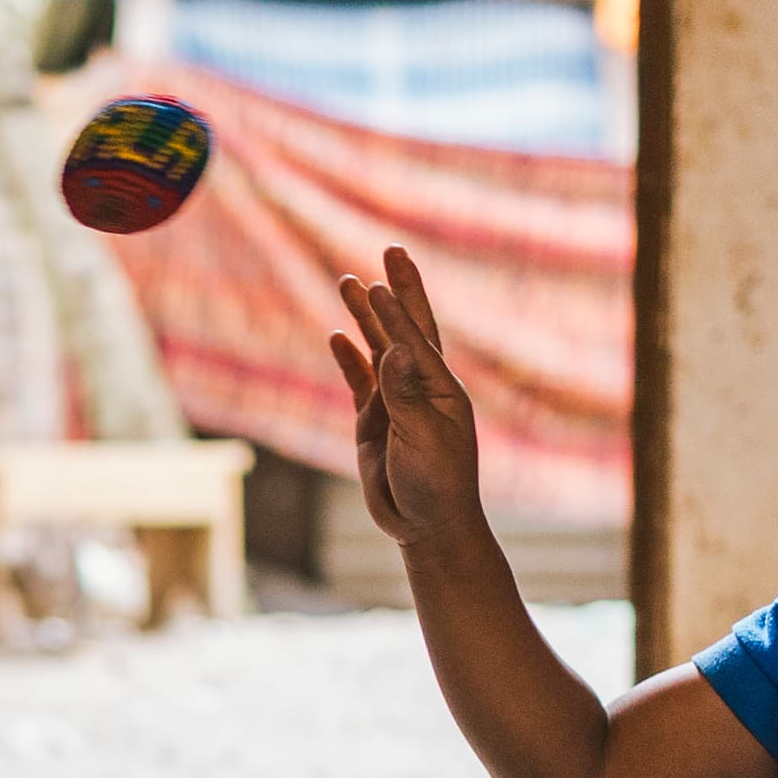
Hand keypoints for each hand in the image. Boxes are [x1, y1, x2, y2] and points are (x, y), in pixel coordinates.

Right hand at [326, 245, 485, 547]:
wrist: (428, 527)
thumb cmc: (436, 485)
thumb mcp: (422, 439)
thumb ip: (405, 394)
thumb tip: (397, 350)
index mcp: (440, 388)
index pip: (414, 339)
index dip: (396, 309)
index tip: (377, 280)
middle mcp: (420, 387)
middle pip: (405, 329)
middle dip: (396, 292)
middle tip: (389, 250)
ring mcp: (396, 403)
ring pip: (378, 349)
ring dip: (364, 318)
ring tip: (347, 282)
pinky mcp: (375, 422)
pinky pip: (360, 381)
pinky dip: (349, 359)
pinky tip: (336, 337)